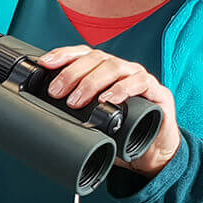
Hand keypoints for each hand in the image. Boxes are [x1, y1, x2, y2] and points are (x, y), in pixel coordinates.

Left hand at [36, 46, 181, 175]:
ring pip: (114, 67)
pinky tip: (108, 99)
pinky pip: (140, 82)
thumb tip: (46, 113)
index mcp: (105, 70)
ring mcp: (139, 77)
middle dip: (72, 74)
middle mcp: (122, 69)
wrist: (154, 149)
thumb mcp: (95, 119)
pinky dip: (122, 89)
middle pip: (95, 59)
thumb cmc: (122, 130)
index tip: (45, 64)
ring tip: (77, 100)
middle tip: (56, 93)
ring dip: (92, 82)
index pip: (83, 54)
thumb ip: (76, 111)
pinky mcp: (157, 92)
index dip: (63, 55)